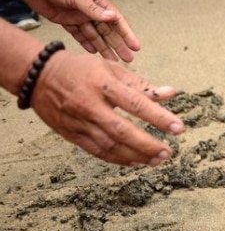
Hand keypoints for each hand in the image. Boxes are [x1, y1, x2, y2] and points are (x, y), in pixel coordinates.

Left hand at [13, 0, 140, 61]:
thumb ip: (93, 9)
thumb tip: (113, 18)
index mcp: (98, 0)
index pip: (116, 20)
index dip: (127, 34)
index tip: (135, 46)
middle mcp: (90, 9)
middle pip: (108, 31)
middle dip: (118, 44)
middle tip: (128, 59)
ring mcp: (78, 16)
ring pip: (94, 35)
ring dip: (104, 47)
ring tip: (113, 61)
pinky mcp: (65, 20)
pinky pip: (79, 34)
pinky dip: (86, 43)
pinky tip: (94, 52)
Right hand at [30, 50, 184, 166]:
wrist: (38, 76)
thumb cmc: (81, 69)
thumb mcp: (111, 69)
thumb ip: (141, 84)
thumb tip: (171, 93)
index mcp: (103, 85)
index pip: (135, 103)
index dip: (158, 117)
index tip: (179, 128)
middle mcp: (90, 105)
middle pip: (122, 130)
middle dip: (148, 145)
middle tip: (169, 152)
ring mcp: (78, 122)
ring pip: (109, 145)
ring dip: (136, 155)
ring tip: (157, 160)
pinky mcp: (70, 134)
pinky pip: (97, 151)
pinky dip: (118, 158)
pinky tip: (136, 161)